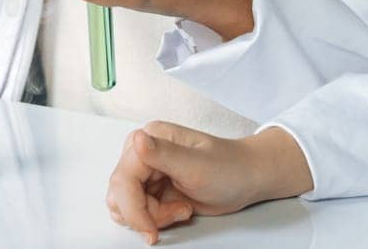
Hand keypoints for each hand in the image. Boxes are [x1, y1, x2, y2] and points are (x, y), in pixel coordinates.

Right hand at [105, 123, 312, 244]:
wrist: (247, 178)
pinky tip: (180, 209)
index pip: (123, 179)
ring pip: (126, 206)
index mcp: (151, 138)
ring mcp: (146, 172)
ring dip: (152, 217)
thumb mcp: (197, 164)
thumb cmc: (229, 168)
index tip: (150, 229)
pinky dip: (156, 219)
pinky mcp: (152, 189)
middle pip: (120, 195)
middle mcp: (143, 152)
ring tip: (181, 209)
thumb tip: (137, 139)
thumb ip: (163, 154)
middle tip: (178, 213)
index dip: (133, 209)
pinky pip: (138, 212)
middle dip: (146, 214)